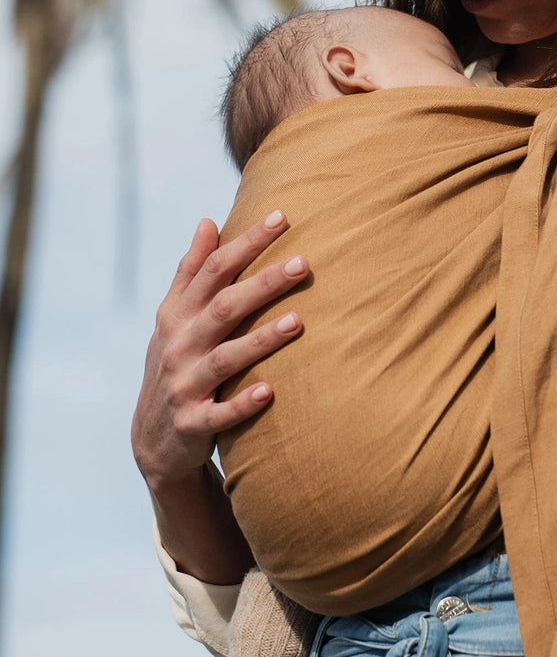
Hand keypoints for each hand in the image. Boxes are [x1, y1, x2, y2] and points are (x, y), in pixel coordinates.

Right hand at [131, 210, 306, 487]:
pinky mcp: (194, 424)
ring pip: (226, 358)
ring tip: (298, 322)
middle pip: (224, 308)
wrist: (153, 439)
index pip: (214, 270)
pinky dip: (243, 403)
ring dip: (261, 340)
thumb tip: (208, 221)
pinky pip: (222, 414)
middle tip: (303, 263)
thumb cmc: (176, 365)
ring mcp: (185, 385)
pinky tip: (271, 392)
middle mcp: (180, 345)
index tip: (282, 217)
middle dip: (263, 283)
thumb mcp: (174, 318)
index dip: (246, 243)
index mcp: (178, 315)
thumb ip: (192, 272)